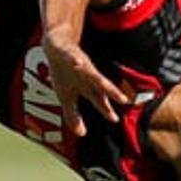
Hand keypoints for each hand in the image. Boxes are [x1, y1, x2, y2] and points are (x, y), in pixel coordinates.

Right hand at [40, 23, 129, 139]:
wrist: (56, 45)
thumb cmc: (64, 72)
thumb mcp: (66, 97)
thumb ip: (73, 116)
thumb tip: (80, 135)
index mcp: (86, 86)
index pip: (99, 99)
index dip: (106, 109)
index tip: (115, 120)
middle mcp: (86, 75)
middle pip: (100, 84)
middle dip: (110, 91)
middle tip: (123, 99)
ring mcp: (78, 62)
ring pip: (89, 70)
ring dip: (96, 76)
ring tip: (103, 83)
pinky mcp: (67, 51)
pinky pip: (71, 55)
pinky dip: (74, 59)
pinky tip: (77, 62)